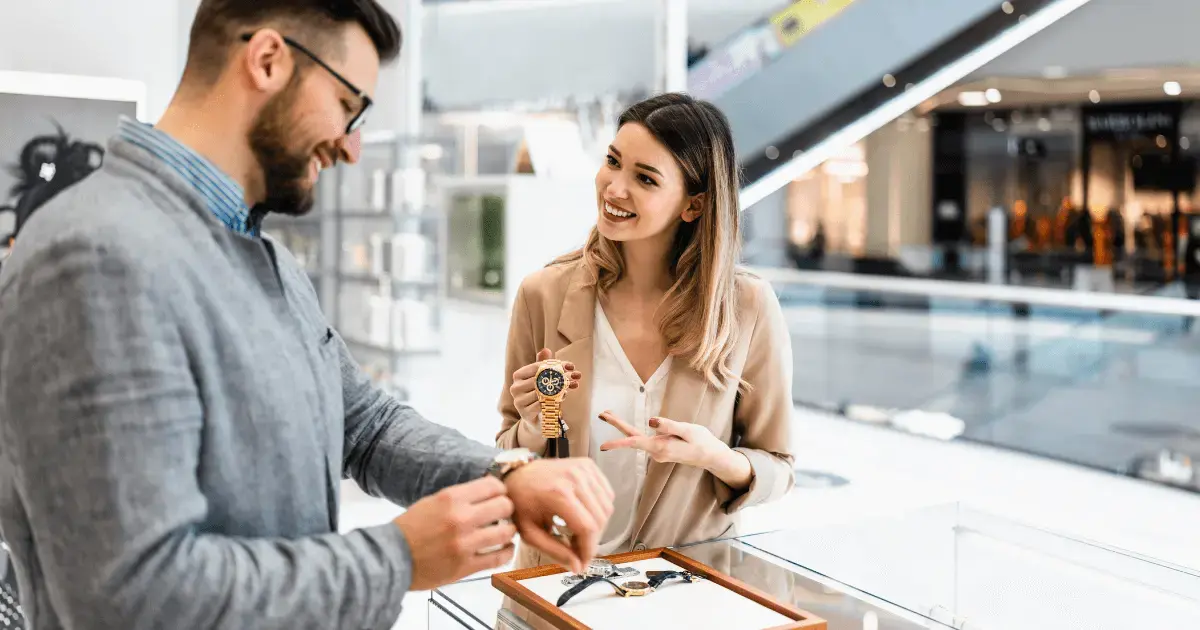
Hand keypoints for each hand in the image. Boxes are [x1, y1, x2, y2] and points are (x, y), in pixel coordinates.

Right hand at [393, 476, 516, 590]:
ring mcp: (465, 544)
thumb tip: (488, 494)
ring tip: (504, 532)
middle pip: (504, 506)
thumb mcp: (433, 501)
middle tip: (503, 514)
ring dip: (508, 531)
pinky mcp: (466, 566)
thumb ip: (460, 498)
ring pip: (506, 532)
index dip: (500, 490)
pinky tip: (505, 549)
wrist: (392, 557)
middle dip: (507, 509)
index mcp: (451, 498)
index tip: (499, 495)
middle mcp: (461, 519)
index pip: (493, 486)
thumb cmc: (410, 529)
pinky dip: (506, 552)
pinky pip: (499, 557)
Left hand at [503, 458, 613, 573]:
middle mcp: (574, 477)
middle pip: (600, 519)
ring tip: (579, 533)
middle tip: (578, 550)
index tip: (583, 563)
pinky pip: (607, 494)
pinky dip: (600, 509)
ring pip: (607, 507)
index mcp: (558, 493)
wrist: (517, 475)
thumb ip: (554, 551)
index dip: (588, 550)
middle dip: (592, 541)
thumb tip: (577, 567)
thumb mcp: (530, 532)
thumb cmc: (520, 502)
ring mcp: (583, 469)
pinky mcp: (588, 466)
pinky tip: (584, 515)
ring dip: (597, 526)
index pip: (587, 528)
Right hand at [510, 348, 581, 421]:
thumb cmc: (538, 394)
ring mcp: (518, 401)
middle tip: (576, 375)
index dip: (555, 365)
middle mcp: (515, 387)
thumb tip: (546, 350)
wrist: (536, 418)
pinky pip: (541, 405)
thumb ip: (542, 364)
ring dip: (560, 389)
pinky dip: (553, 401)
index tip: (571, 366)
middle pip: (540, 379)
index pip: (537, 367)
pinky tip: (562, 398)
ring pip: (541, 392)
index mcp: (518, 376)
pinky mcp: (525, 413)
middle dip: (561, 376)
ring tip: (572, 386)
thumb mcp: (540, 378)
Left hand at [598, 412, 726, 468]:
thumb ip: (669, 426)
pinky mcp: (661, 449)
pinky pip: (644, 439)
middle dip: (616, 425)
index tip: (603, 446)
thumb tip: (650, 420)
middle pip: (632, 438)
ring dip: (622, 427)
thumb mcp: (689, 430)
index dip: (618, 443)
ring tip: (607, 413)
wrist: (712, 457)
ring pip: (637, 438)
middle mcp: (656, 452)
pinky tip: (631, 426)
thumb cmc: (702, 442)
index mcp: (661, 447)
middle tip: (601, 414)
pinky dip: (633, 432)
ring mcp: (658, 452)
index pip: (636, 443)